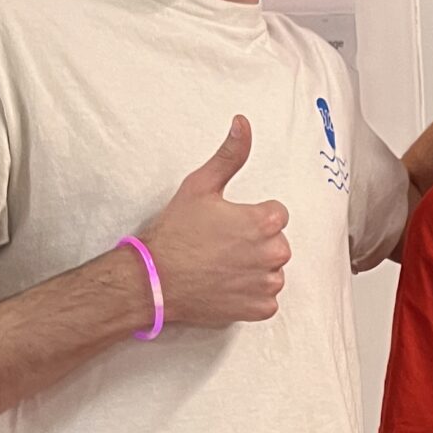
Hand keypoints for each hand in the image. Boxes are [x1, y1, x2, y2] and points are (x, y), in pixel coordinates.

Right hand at [137, 118, 290, 326]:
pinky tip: (226, 286)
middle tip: (223, 246)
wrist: (154, 280)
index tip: (229, 224)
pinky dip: (251, 295)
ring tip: (223, 266)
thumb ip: (230, 155)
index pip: (277, 215)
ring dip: (256, 270)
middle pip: (278, 244)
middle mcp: (273, 255)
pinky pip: (267, 300)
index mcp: (265, 223)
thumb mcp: (201, 186)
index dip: (253, 217)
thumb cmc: (175, 233)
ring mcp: (266, 284)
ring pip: (273, 272)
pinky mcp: (259, 309)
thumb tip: (243, 123)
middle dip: (256, 243)